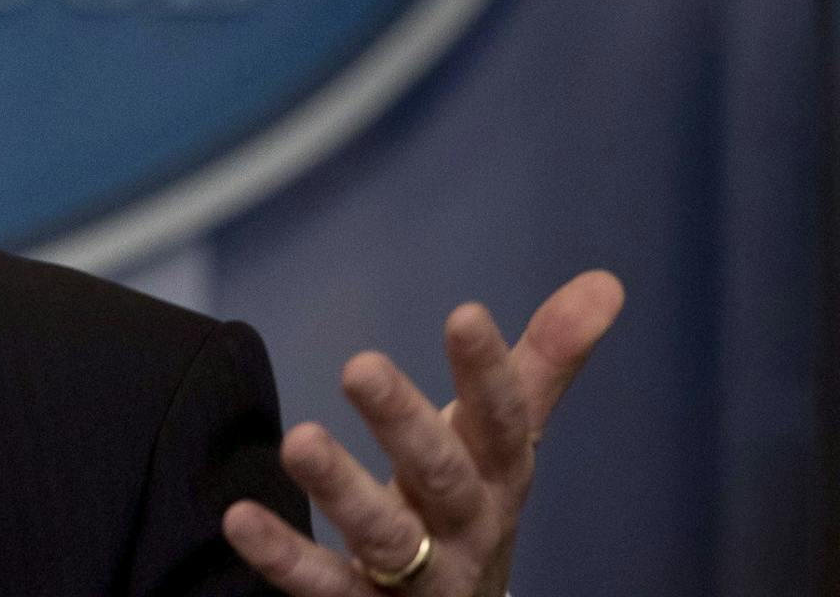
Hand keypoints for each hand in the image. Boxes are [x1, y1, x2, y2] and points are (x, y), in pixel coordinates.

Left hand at [222, 270, 623, 596]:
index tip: (465, 314)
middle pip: (442, 476)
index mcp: (498, 475)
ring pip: (383, 535)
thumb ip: (545, 361)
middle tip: (360, 365)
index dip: (488, 372)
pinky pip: (324, 587)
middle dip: (405, 424)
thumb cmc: (473, 498)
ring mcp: (418, 576)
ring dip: (342, 490)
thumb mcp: (506, 436)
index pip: (505, 422)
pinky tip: (239, 517)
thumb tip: (607, 281)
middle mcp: (464, 526)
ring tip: (298, 440)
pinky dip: (283, 556)